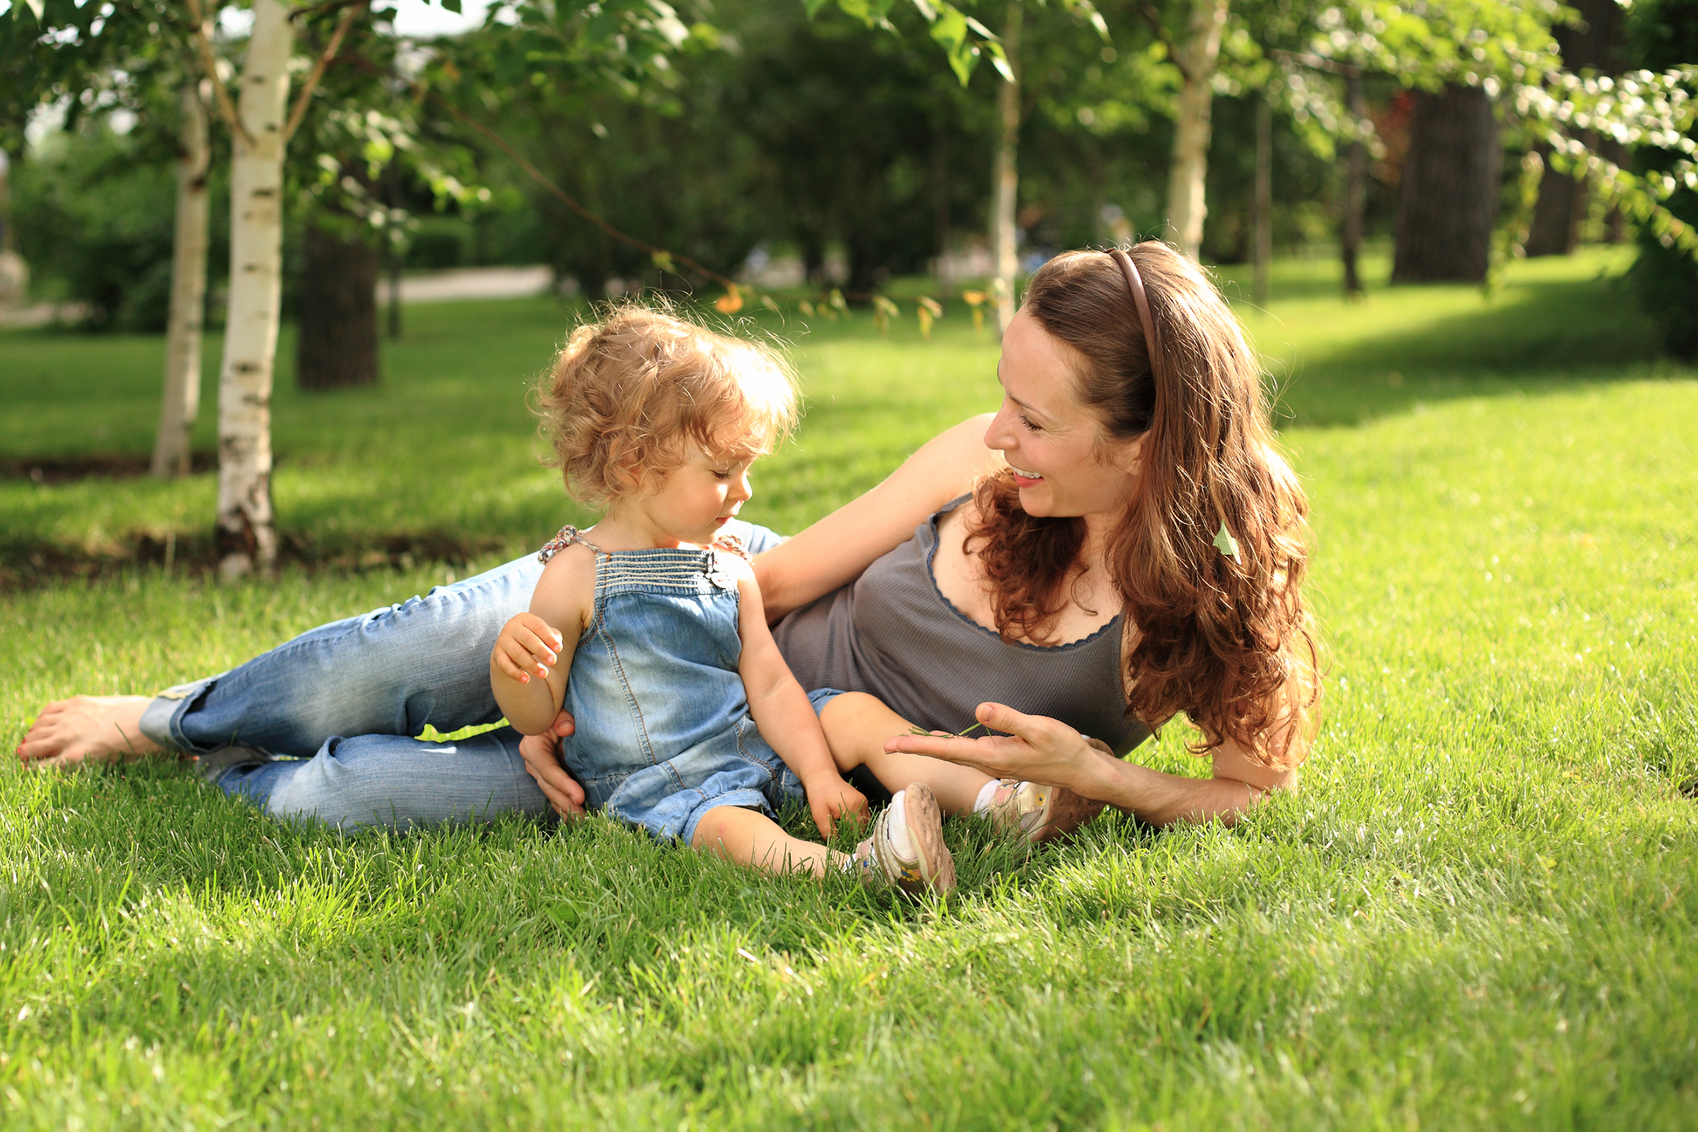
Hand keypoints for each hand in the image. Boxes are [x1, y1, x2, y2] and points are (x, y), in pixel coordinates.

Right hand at [493, 613, 563, 684]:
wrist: (511, 647)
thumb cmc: (534, 639)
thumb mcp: (544, 635)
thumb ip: (554, 637)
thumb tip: (557, 645)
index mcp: (525, 618)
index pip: (538, 626)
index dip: (549, 637)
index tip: (559, 649)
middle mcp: (511, 627)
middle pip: (527, 639)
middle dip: (541, 651)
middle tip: (553, 661)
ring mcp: (502, 641)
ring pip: (517, 653)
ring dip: (531, 664)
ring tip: (544, 674)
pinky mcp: (497, 655)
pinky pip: (505, 665)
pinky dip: (515, 673)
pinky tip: (526, 680)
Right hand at [518, 711, 585, 819]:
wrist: (553, 713)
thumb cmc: (557, 711)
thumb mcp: (557, 710)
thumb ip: (561, 718)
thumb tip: (568, 728)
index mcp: (533, 746)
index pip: (548, 769)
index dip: (563, 784)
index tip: (580, 796)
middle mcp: (533, 762)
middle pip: (549, 787)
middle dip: (566, 803)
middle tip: (584, 817)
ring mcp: (539, 772)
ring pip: (552, 794)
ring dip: (567, 810)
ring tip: (584, 822)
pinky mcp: (548, 777)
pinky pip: (556, 795)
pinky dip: (566, 808)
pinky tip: (578, 820)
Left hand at [803, 773, 869, 839]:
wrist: (822, 776)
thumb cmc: (818, 794)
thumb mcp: (818, 814)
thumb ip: (827, 829)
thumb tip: (834, 842)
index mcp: (851, 807)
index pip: (856, 831)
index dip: (849, 839)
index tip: (840, 842)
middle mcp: (861, 804)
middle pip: (863, 828)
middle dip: (853, 835)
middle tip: (841, 837)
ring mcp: (863, 801)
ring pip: (865, 822)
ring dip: (857, 828)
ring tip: (844, 830)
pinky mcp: (863, 800)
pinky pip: (865, 816)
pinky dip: (858, 822)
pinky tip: (848, 822)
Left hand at [884, 701, 1116, 798]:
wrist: (1080, 770)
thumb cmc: (1063, 748)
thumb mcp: (1040, 730)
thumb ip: (1010, 719)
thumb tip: (979, 710)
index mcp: (992, 756)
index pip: (947, 750)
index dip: (918, 745)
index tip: (892, 745)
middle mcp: (988, 761)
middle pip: (943, 754)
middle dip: (915, 748)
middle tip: (884, 744)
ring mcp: (993, 761)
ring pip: (953, 753)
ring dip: (928, 747)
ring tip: (903, 741)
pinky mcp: (1000, 757)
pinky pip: (965, 751)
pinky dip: (948, 744)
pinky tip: (939, 738)